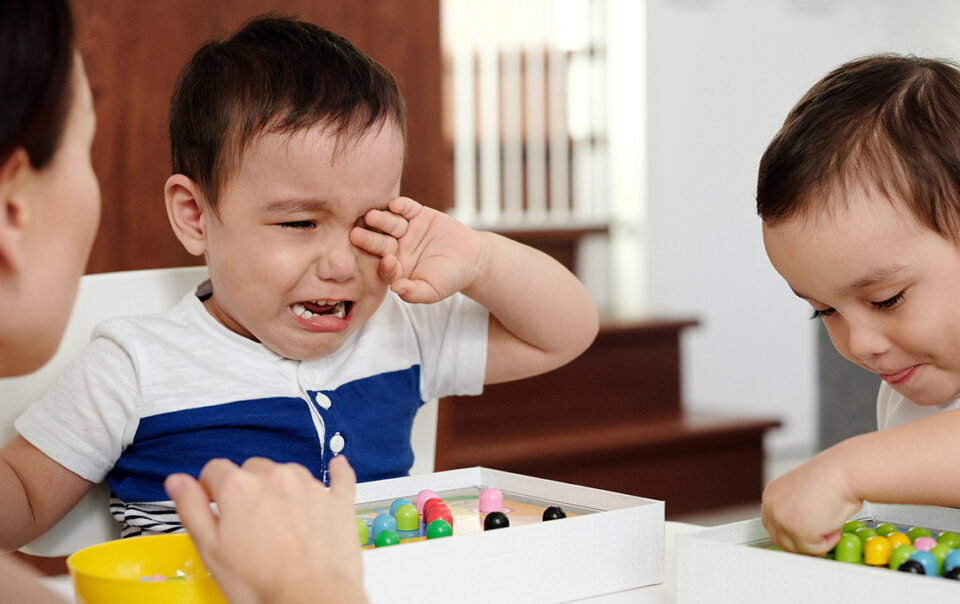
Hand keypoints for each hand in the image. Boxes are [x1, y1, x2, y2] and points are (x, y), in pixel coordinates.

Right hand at [164, 456, 365, 603]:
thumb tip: (177, 481)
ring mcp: (310, 486)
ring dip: (281, 488)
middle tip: (246, 523)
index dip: (210, 488)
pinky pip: (340, 476)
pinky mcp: (337, 500)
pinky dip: (337, 472)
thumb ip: (191, 508)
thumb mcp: (210, 550)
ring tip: (279, 523)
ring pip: (288, 473)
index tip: (212, 503)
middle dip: (246, 489)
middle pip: (253, 469)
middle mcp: (275, 477)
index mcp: (238, 488)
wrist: (312, 599)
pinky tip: (336, 468)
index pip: (215, 470)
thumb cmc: (262, 583)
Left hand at [350, 196, 483, 302]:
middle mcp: (396, 248)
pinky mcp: (416, 214)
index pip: (384, 267)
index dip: (385, 266)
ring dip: (381, 220)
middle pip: (380, 243)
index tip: (387, 262)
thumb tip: (396, 289)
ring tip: (371, 217)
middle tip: (355, 235)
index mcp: (395, 268)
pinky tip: (394, 204)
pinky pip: (406, 209)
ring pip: (390, 224)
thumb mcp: (432, 291)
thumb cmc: (449, 279)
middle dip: (369, 240)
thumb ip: (414, 293)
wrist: (470, 259)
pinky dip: (401, 206)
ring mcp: (405, 230)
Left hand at [761, 446, 861, 554]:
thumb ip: (794, 510)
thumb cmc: (834, 479)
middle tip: (822, 535)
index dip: (793, 533)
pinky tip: (834, 525)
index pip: (773, 524)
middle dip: (803, 542)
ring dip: (816, 543)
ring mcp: (782, 519)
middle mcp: (771, 505)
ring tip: (830, 525)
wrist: (846, 472)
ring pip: (796, 548)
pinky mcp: (797, 530)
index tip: (808, 534)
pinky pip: (813, 550)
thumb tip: (800, 529)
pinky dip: (828, 542)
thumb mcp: (802, 494)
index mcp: (772, 494)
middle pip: (780, 539)